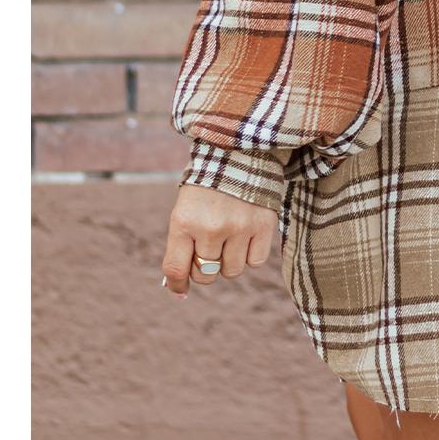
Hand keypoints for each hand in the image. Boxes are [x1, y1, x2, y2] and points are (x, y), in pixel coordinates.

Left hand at [160, 183, 274, 296]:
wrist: (239, 149)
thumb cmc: (206, 185)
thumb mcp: (185, 209)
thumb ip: (182, 245)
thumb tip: (179, 288)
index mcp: (184, 221)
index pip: (175, 269)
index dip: (177, 285)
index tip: (181, 290)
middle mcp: (210, 228)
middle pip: (205, 274)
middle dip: (205, 268)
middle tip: (209, 250)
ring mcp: (239, 228)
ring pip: (232, 271)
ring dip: (229, 261)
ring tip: (229, 238)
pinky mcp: (263, 226)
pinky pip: (255, 261)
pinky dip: (250, 254)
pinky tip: (247, 234)